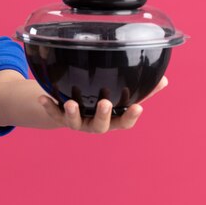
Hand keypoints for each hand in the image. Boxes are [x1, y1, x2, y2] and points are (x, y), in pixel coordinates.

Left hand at [38, 76, 167, 132]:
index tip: (138, 107)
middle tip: (105, 103)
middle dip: (102, 115)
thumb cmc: (104, 101)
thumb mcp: (121, 97)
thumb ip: (142, 90)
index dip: (130, 117)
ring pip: (74, 122)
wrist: (73, 110)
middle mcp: (94, 124)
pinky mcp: (60, 118)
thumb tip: (164, 78)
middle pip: (100, 126)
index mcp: (112, 120)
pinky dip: (47, 106)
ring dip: (72, 113)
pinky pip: (53, 113)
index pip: (124, 122)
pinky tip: (42, 97)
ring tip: (71, 103)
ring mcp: (76, 123)